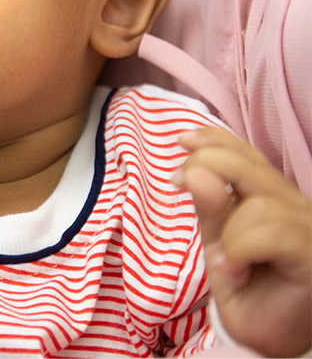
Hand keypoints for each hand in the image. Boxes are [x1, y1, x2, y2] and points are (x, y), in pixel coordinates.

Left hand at [177, 126, 311, 356]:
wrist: (265, 337)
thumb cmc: (246, 287)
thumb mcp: (217, 242)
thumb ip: (210, 208)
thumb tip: (195, 168)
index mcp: (273, 195)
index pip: (247, 152)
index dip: (214, 140)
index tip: (181, 143)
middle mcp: (296, 206)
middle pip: (251, 166)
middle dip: (209, 165)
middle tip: (177, 183)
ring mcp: (309, 229)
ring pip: (258, 205)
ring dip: (227, 234)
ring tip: (224, 263)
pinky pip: (272, 234)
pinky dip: (240, 250)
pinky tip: (234, 270)